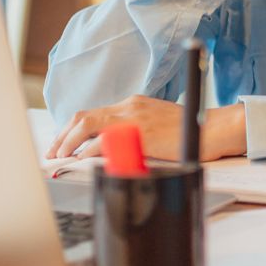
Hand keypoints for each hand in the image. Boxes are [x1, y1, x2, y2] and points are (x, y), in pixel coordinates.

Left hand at [45, 95, 247, 162]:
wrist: (213, 129)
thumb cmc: (191, 132)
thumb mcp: (158, 126)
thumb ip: (137, 131)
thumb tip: (117, 149)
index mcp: (133, 104)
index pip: (93, 114)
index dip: (73, 130)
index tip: (63, 144)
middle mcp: (129, 106)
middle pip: (83, 116)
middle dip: (62, 136)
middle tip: (52, 153)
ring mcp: (133, 116)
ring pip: (87, 124)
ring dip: (68, 143)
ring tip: (60, 158)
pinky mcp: (138, 130)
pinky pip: (103, 140)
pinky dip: (87, 150)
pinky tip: (80, 160)